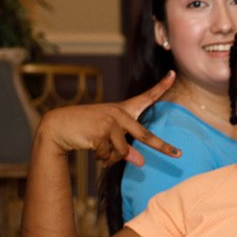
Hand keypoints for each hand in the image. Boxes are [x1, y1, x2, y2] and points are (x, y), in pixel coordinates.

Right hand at [38, 72, 181, 167]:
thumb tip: (141, 162)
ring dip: (111, 158)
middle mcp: (119, 114)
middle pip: (144, 135)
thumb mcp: (108, 139)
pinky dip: (101, 158)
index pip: (145, 97)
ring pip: (122, 152)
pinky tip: (91, 148)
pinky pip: (108, 155)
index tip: (173, 74)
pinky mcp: (100, 132)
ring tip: (99, 150)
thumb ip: (126, 149)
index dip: (161, 86)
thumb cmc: (86, 131)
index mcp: (123, 111)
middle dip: (162, 147)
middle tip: (178, 155)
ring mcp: (110, 122)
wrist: (59, 126)